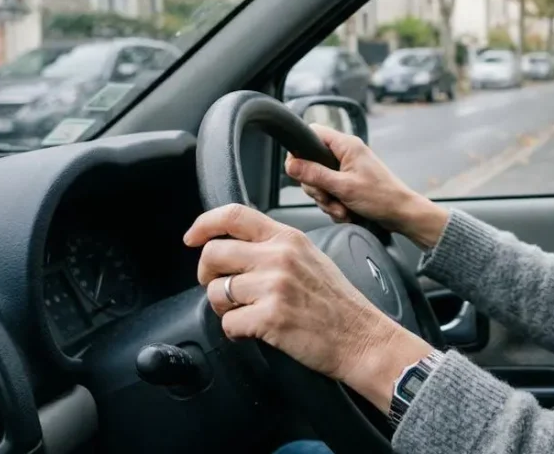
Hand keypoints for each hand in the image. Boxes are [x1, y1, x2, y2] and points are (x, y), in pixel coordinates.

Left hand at [184, 204, 433, 410]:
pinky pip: (228, 323)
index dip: (204, 224)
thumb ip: (276, 247)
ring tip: (247, 313)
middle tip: (219, 287)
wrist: (362, 338)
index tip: (192, 237)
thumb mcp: (311, 257)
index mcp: (289, 238)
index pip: (234, 215)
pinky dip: (236, 332)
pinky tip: (256, 331)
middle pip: (214, 253)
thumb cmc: (338, 303)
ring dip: (224, 307)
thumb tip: (237, 248)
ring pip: (216, 291)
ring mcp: (274, 286)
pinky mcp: (270, 317)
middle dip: (207, 274)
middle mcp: (279, 257)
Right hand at [285, 123, 448, 247]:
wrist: (401, 214)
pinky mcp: (348, 183)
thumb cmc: (382, 197)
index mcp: (346, 145)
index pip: (312, 133)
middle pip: (311, 163)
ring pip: (319, 182)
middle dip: (316, 187)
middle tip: (328, 197)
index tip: (299, 170)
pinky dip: (335, 205)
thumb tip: (291, 165)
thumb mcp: (343, 187)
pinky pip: (330, 193)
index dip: (300, 149)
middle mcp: (345, 154)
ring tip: (342, 209)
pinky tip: (346, 212)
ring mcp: (346, 169)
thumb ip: (315, 175)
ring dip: (327, 200)